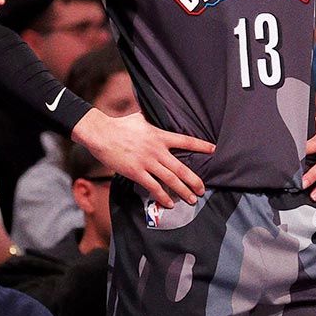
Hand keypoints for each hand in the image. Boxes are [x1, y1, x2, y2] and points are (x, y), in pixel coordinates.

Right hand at [72, 110, 214, 207]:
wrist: (102, 134)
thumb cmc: (119, 125)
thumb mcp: (139, 118)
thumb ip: (150, 119)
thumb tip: (154, 112)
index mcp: (159, 135)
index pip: (185, 141)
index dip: (201, 146)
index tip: (213, 150)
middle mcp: (156, 150)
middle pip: (181, 168)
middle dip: (194, 181)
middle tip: (202, 189)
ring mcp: (147, 162)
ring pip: (170, 180)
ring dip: (183, 191)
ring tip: (192, 199)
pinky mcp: (136, 172)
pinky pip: (153, 187)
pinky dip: (163, 197)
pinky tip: (169, 203)